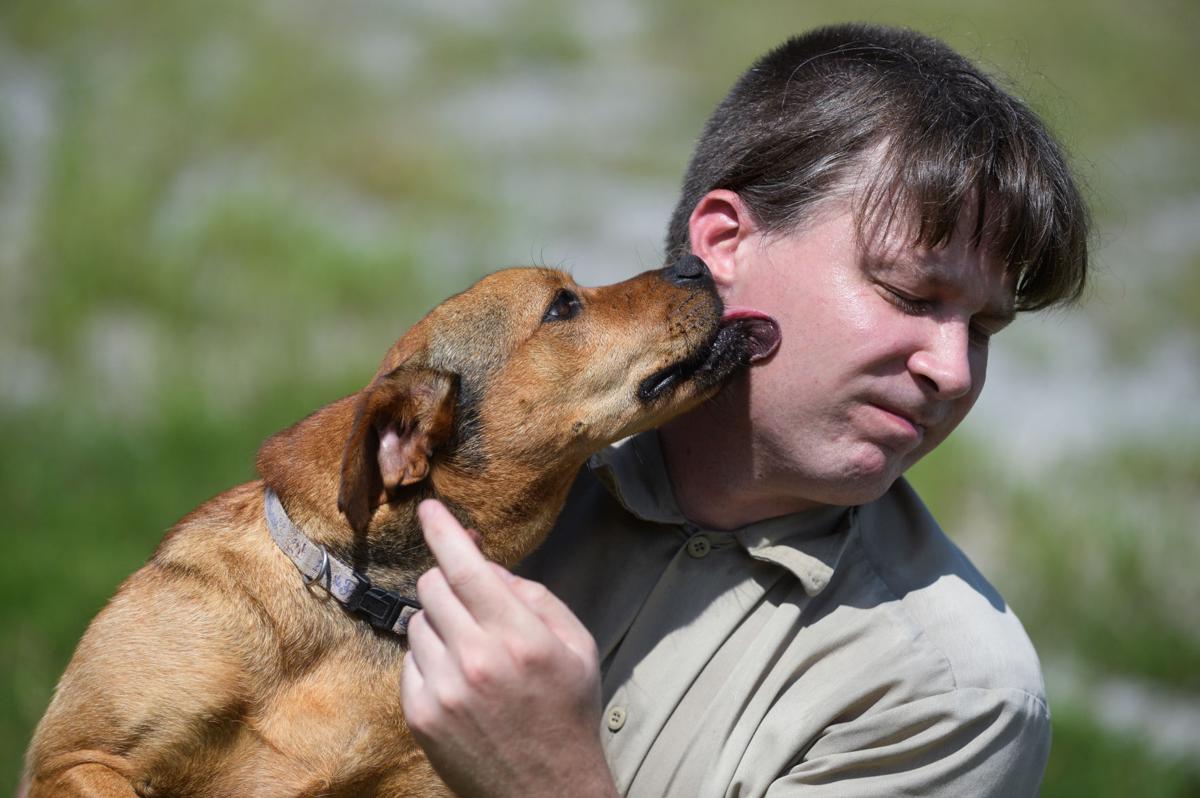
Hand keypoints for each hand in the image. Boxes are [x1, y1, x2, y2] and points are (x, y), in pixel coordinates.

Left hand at [402, 500, 618, 797]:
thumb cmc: (567, 710)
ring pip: (418, 623)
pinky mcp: (421, 715)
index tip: (428, 509)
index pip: (468, 567)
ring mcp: (444, 690)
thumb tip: (487, 567)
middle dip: (448, 583)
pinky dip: (429, 660)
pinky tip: (459, 682)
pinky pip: (410, 661)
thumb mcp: (575, 645)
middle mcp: (477, 660)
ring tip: (472, 654)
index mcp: (520, 637)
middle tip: (470, 602)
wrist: (546, 789)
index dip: (443, 531)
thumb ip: (534, 596)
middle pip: (433, 588)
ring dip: (440, 625)